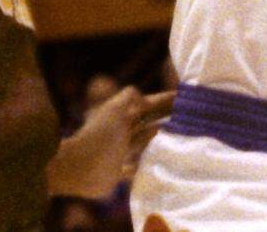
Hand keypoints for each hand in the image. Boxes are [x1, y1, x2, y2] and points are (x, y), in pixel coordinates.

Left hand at [47, 86, 174, 198]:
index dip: (164, 99)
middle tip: (187, 119)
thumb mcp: (116, 108)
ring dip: (158, 140)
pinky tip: (159, 164)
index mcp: (123, 112)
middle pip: (148, 121)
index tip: (182, 97)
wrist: (79, 166)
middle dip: (165, 119)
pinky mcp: (118, 171)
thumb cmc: (100, 135)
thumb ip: (130, 97)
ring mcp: (121, 150)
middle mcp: (123, 130)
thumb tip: (144, 98)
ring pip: (144, 142)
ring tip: (178, 139)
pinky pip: (136, 167)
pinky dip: (145, 165)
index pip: (148, 102)